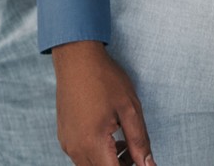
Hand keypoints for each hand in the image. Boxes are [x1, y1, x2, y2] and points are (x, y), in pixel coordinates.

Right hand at [52, 40, 153, 165]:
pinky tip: (110, 135)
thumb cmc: (105, 79)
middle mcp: (75, 148)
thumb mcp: (130, 109)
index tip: (143, 162)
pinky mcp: (64, 137)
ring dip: (110, 162)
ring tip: (125, 141)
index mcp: (92, 143)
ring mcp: (67, 144)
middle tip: (136, 150)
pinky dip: (98, 154)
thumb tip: (148, 164)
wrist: (77, 59)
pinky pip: (81, 156)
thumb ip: (139, 141)